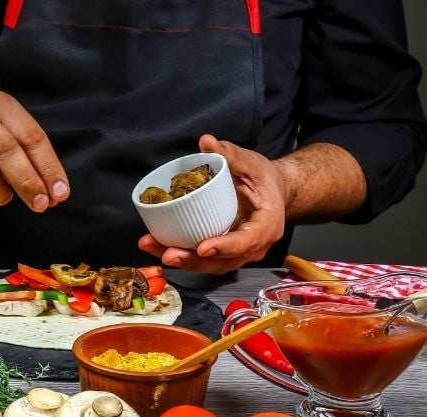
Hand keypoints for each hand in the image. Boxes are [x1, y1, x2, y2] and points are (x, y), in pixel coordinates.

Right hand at [0, 91, 69, 210]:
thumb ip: (33, 162)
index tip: (59, 193)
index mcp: (1, 106)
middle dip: (27, 182)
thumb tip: (55, 193)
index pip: (32, 136)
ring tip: (3, 197)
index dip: (49, 168)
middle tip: (40, 204)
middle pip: (6, 150)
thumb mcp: (11, 139)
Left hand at [138, 134, 285, 273]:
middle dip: (194, 261)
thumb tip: (206, 141)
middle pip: (224, 262)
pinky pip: (205, 260)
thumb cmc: (263, 178)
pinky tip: (159, 246)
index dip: (225, 247)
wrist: (272, 192)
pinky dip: (183, 256)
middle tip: (167, 254)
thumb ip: (229, 154)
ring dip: (183, 261)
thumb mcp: (250, 163)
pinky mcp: (225, 253)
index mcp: (267, 225)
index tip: (202, 247)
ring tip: (154, 248)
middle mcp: (255, 245)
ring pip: (212, 265)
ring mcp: (239, 253)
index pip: (247, 241)